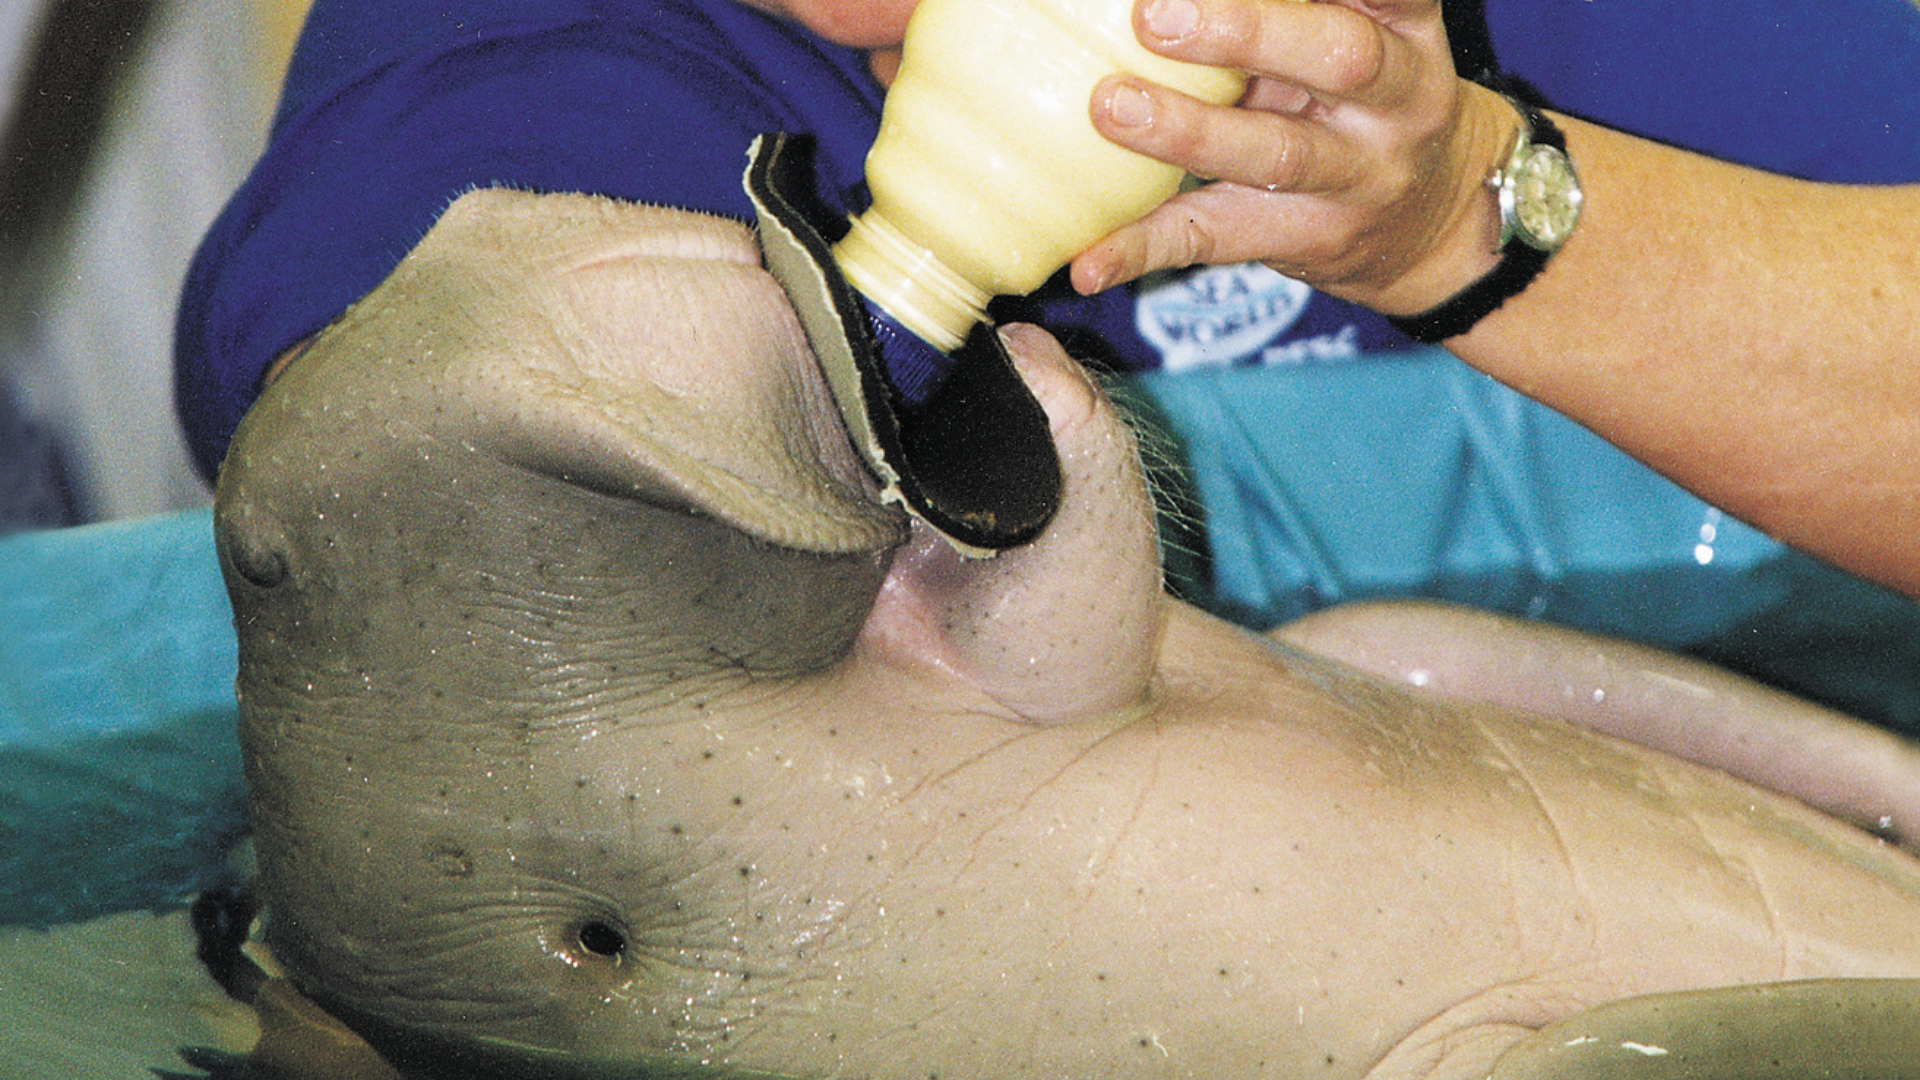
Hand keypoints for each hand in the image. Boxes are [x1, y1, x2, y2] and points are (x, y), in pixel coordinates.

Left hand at [1070, 0, 1514, 315]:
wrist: (1432, 225)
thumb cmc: (1363, 102)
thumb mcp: (1362, 36)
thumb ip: (1295, 8)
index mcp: (1406, 32)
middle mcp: (1396, 103)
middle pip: (1337, 59)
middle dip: (1245, 31)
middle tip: (1154, 14)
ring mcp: (1355, 181)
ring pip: (1274, 155)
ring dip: (1186, 130)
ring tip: (1110, 105)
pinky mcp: (1304, 242)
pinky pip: (1215, 242)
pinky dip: (1144, 251)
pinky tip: (1088, 262)